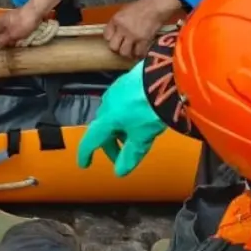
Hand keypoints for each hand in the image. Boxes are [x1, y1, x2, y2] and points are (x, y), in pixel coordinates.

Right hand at [0, 5, 45, 47]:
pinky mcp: (19, 17)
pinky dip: (19, 32)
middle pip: (1, 31)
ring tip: (20, 41)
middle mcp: (3, 18)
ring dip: (13, 36)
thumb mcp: (11, 35)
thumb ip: (2, 40)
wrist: (36, 12)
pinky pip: (16, 27)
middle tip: (12, 45)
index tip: (2, 46)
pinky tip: (25, 35)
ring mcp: (11, 17)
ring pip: (9, 29)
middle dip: (6, 39)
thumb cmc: (22, 24)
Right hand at [76, 61, 167, 176]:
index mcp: (106, 120)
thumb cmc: (150, 110)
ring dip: (119, 130)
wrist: (165, 79)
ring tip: (133, 137)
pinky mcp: (127, 82)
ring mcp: (116, 91)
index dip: (86, 154)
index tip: (84, 164)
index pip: (90, 140)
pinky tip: (138, 118)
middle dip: (111, 145)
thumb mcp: (142, 137)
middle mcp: (106, 105)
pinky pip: (121, 104)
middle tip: (120, 156)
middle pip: (103, 129)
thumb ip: (130, 154)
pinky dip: (125, 116)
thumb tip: (119, 172)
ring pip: (112, 116)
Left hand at [104, 0, 180, 58]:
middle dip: (117, 49)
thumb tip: (114, 32)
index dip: (110, 39)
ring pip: (124, 53)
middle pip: (113, 47)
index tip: (115, 40)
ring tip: (131, 52)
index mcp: (116, 20)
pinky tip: (140, 52)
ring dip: (128, 53)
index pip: (106, 36)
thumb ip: (118, 22)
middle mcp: (122, 29)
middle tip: (122, 47)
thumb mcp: (124, 11)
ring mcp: (133, 36)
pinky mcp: (144, 40)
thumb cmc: (141, 6)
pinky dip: (139, 54)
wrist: (156, 6)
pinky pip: (139, 53)